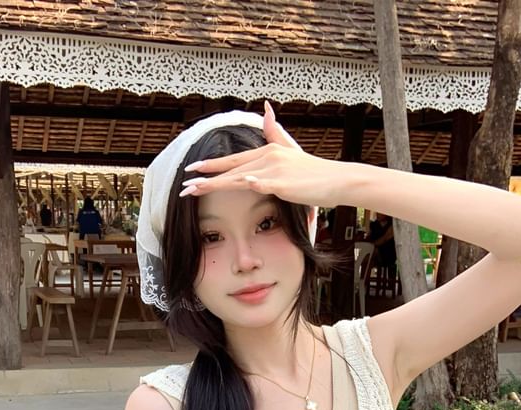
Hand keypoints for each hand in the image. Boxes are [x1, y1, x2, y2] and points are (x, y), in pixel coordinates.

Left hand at [179, 100, 351, 208]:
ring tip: (196, 190)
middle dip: (206, 178)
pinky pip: (266, 184)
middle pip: (231, 170)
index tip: (192, 170)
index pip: (233, 160)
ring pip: (240, 178)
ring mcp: (276, 171)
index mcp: (267, 152)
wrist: (337, 179)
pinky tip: (244, 183)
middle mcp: (268, 158)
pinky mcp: (285, 184)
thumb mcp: (291, 149)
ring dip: (217, 184)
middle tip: (184, 185)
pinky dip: (255, 183)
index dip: (212, 165)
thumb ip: (275, 131)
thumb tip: (267, 108)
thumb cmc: (313, 172)